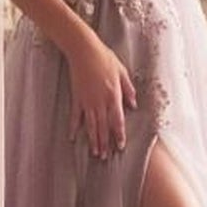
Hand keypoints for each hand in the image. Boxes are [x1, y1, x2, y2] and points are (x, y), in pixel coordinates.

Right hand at [67, 32, 136, 158]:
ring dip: (92, 140)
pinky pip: (75, 116)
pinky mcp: (76, 97)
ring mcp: (87, 101)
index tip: (119, 147)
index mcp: (113, 96)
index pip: (117, 121)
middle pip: (103, 127)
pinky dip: (74, 127)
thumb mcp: (122, 72)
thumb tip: (133, 104)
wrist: (84, 50)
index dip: (118, 135)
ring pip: (90, 125)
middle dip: (105, 143)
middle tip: (105, 157)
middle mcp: (100, 102)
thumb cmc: (105, 58)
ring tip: (94, 153)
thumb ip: (128, 89)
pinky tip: (73, 137)